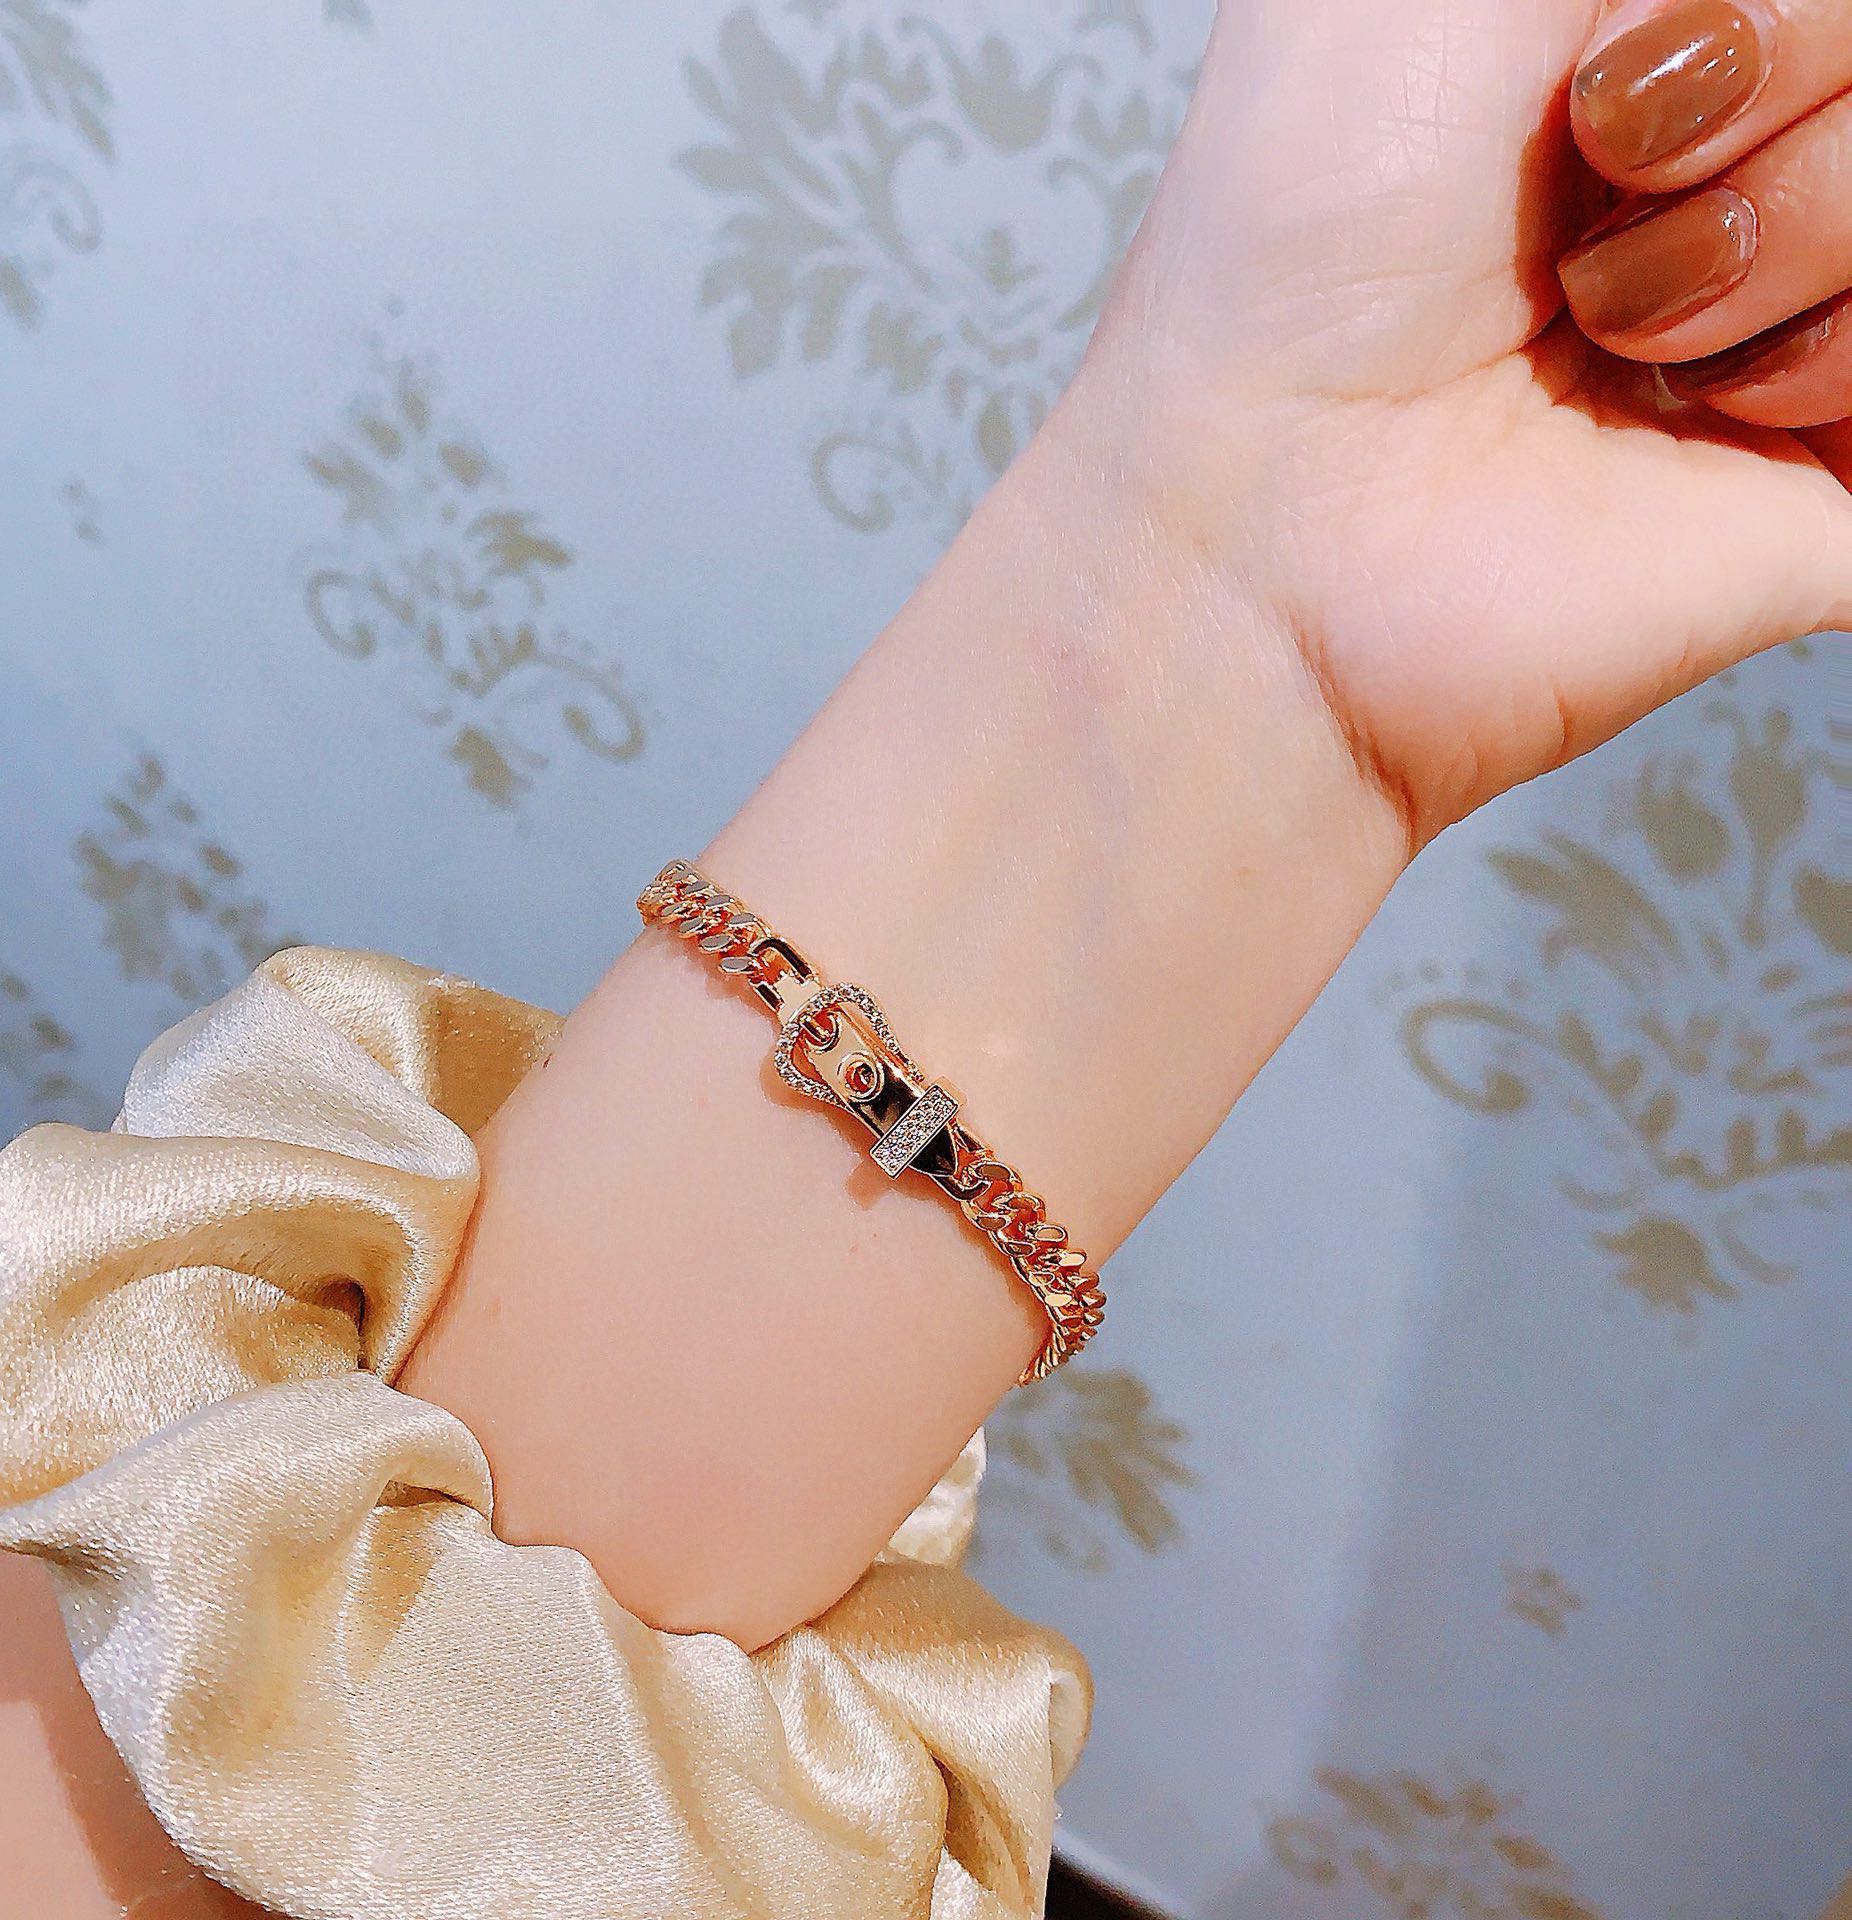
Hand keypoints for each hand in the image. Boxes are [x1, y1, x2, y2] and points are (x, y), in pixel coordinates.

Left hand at [1083, 0, 1851, 842]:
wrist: (1274, 505)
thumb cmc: (1300, 238)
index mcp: (1652, 25)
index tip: (1607, 54)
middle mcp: (1736, 160)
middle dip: (1768, 63)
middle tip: (1609, 176)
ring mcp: (1797, 313)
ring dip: (1778, 224)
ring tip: (1610, 321)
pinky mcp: (1839, 473)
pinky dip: (1825, 351)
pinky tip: (1696, 407)